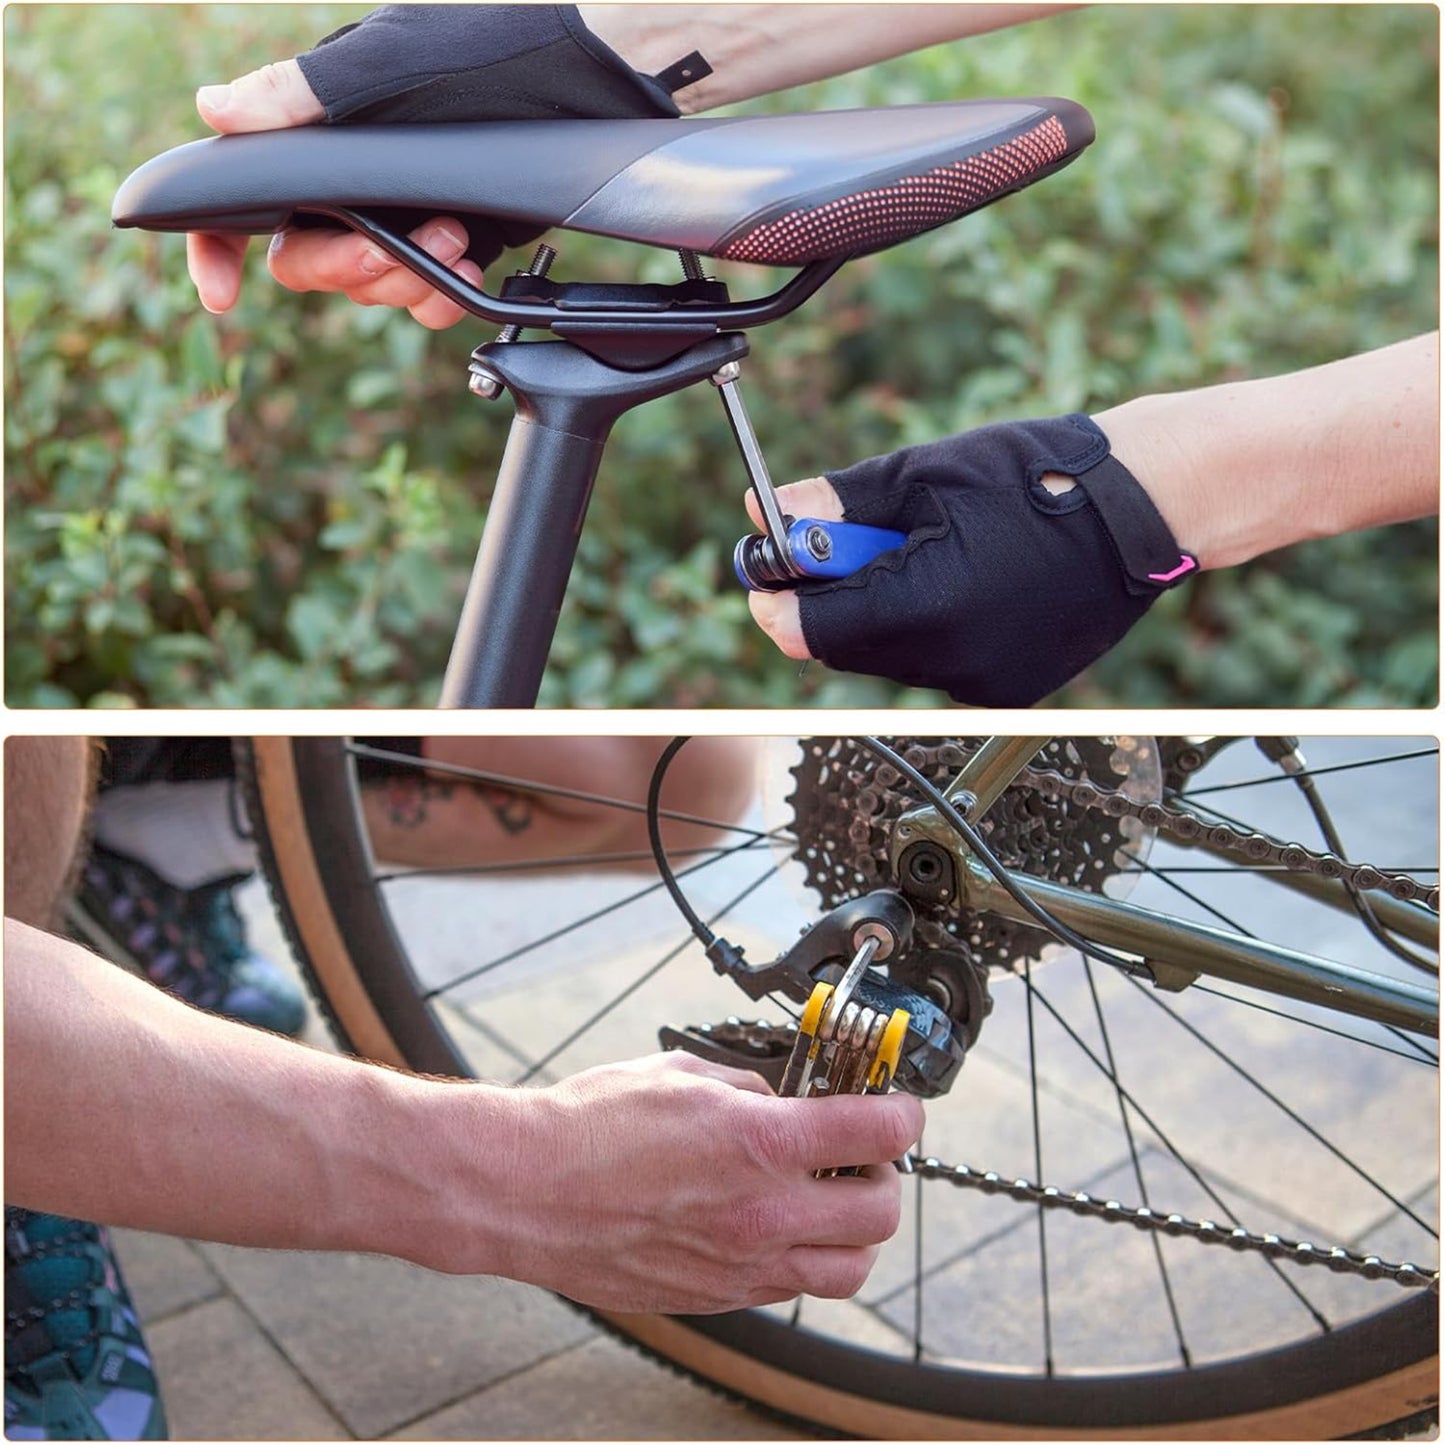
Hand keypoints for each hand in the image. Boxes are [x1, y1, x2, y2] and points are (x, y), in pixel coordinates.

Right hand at [185, 60, 483, 327]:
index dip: (215, 246)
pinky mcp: (448, 245)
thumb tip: (214, 108)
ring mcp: (397, 217)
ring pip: (367, 287)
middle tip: (383, 248)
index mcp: (314, 135)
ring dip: (406, 279)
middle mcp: (348, 180)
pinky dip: (441, 297)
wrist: (579, 80)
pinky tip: (470, 267)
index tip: (222, 294)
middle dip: (345, 265)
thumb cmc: (483, 52)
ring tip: (452, 235)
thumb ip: (302, 93)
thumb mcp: (385, 64)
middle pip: (305, 261)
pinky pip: (422, 300)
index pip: (238, 195)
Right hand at [449, 1052, 923, 1314]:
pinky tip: (774, 1224)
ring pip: (848, 1269)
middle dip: (886, 1176)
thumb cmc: (590, 1125)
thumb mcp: (681, 1074)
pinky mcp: (717, 1298)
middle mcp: (761, 1211)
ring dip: (855, 1232)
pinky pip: (791, 1288)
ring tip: (828, 1199)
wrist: (524, 1192)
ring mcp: (741, 1264)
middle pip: (880, 1212)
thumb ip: (749, 1088)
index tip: (902, 1109)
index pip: (877, 1132)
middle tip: (864, 1154)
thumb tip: (784, 1098)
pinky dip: (802, 1258)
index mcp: (758, 1142)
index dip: (905, 1114)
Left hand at [741, 414, 1196, 705]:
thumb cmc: (1042, 476)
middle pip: (845, 647)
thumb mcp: (924, 473)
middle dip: (828, 596)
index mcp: (926, 610)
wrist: (1147, 506)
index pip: (809, 632)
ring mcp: (986, 684)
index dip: (773, 600)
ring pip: (889, 655)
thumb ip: (837, 503)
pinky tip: (961, 574)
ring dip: (878, 606)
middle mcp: (953, 665)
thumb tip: (767, 513)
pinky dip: (924, 622)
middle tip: (840, 538)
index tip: (765, 568)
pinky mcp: (1011, 688)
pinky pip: (936, 662)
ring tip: (924, 544)